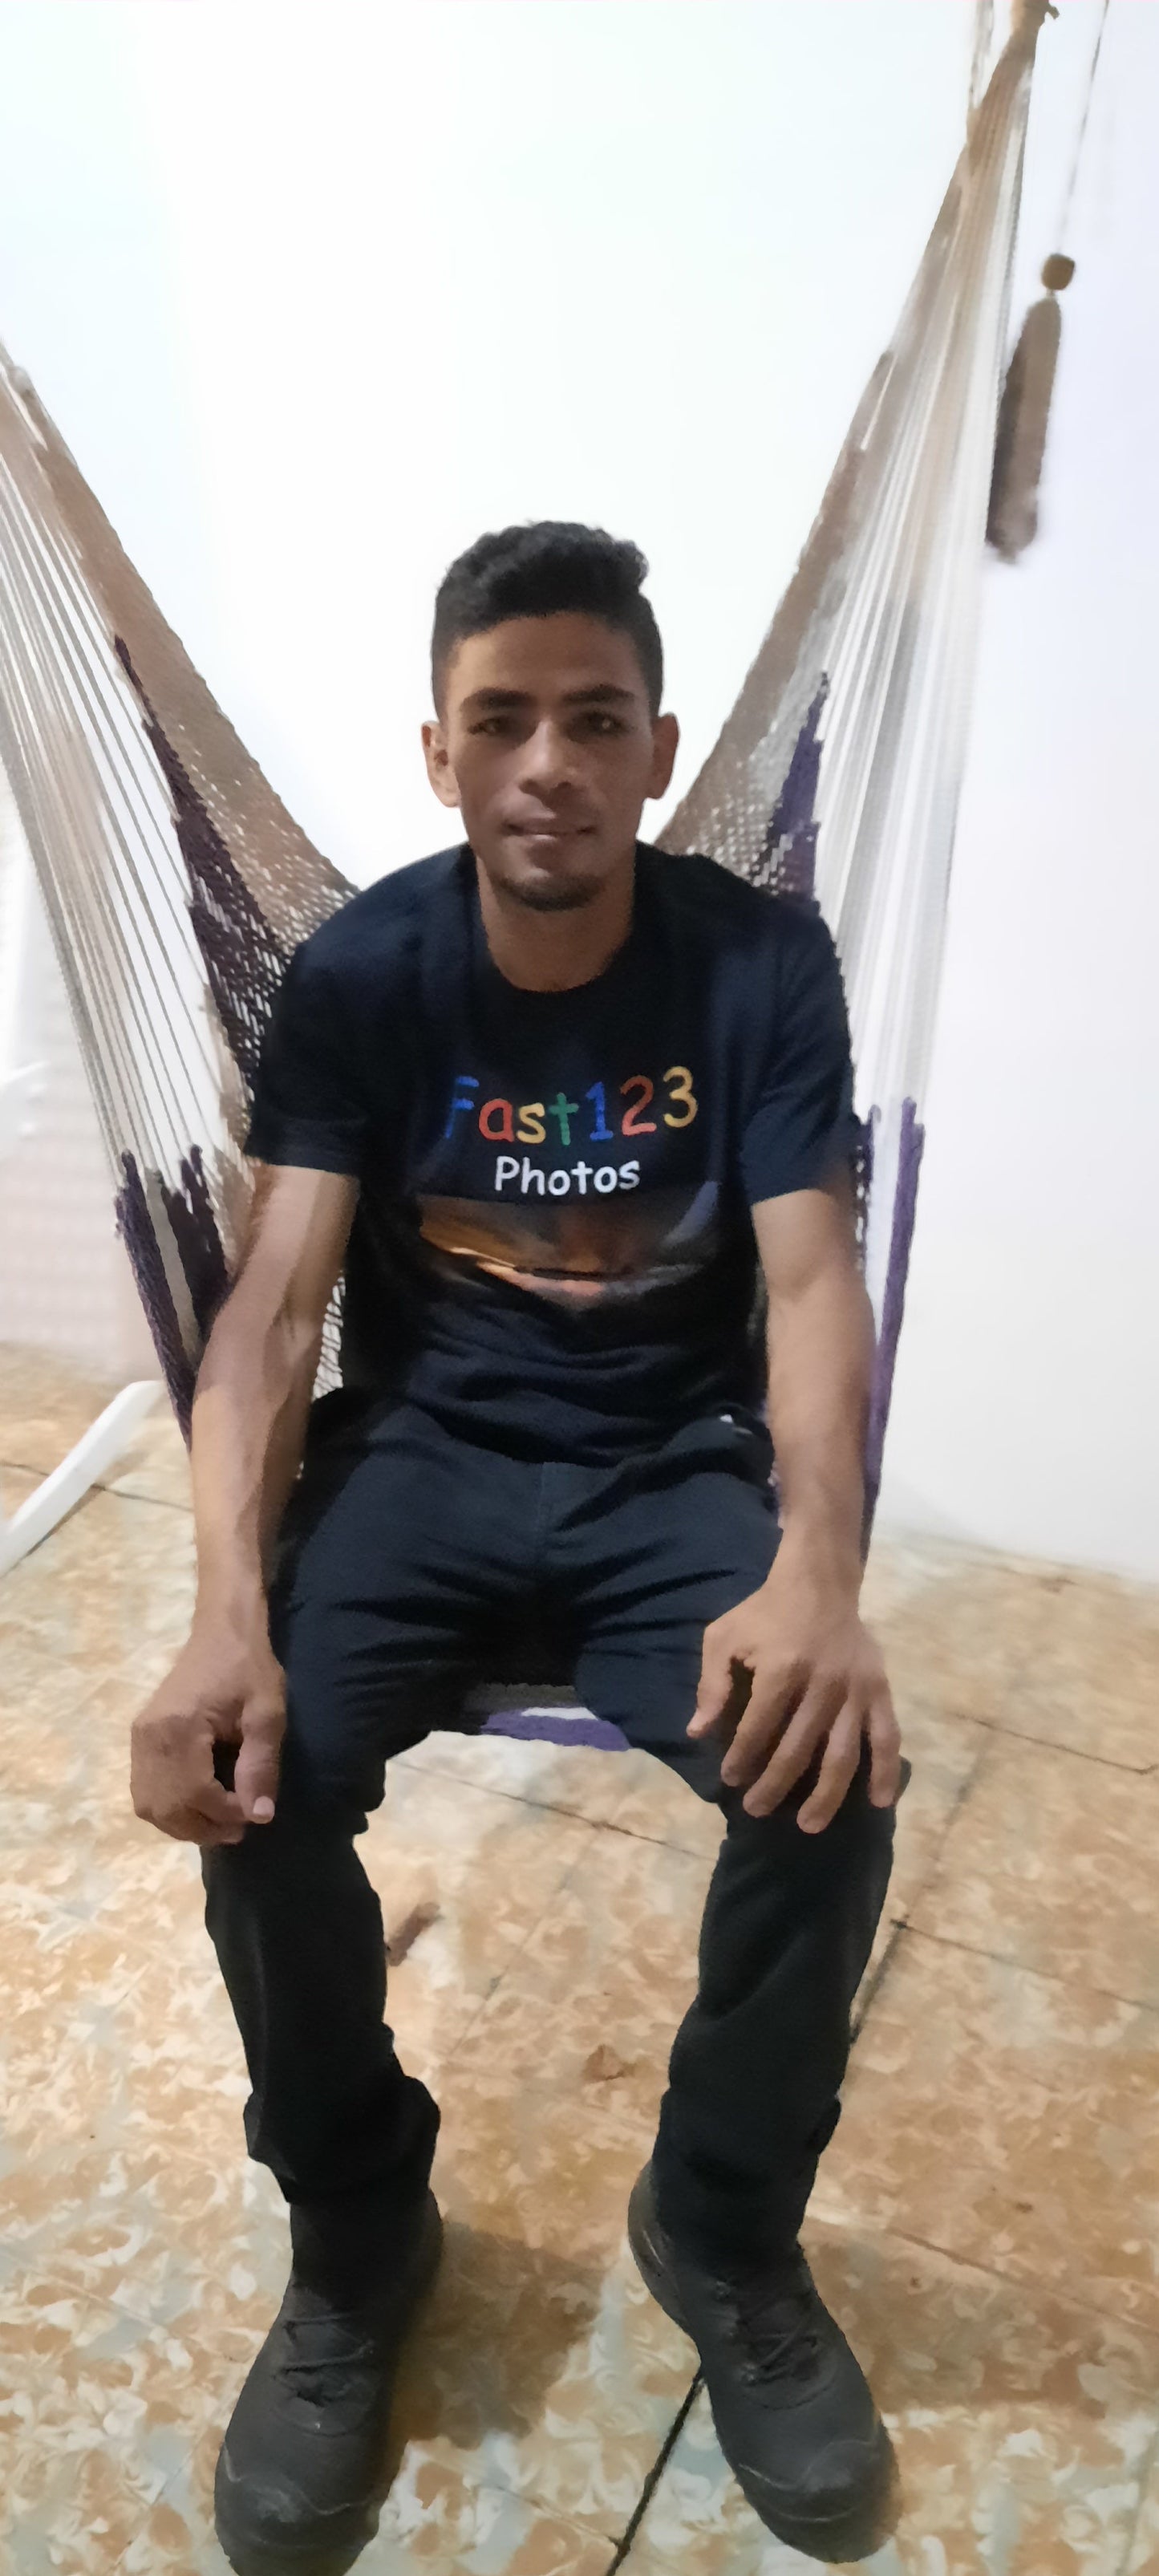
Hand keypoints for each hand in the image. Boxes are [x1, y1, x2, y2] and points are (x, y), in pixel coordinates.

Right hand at [131, 1610, 285, 1846]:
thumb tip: (259, 1817)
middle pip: (165, 1808)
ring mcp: (139, 1738)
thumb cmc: (249, 1668)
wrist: (221, 1631)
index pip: (195, 1794)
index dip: (225, 1814)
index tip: (254, 1813)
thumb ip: (261, 1765)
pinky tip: (197, 1806)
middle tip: (237, 1829)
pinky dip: (169, 1808)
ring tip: (218, 1821)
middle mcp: (149, 1737)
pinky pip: (144, 1790)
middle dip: (203, 1828)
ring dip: (183, 1824)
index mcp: (179, 1728)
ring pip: (149, 1805)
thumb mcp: (267, 1713)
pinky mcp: (139, 1738)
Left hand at [688, 1545, 900, 1828]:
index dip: (741, 1757)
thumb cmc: (766, 1611)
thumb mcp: (724, 1636)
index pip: (757, 1727)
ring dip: (825, 1795)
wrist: (819, 1582)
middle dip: (773, 1785)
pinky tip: (878, 1803)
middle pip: (796, 1750)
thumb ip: (711, 1684)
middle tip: (756, 1809)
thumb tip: (697, 1732)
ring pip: (842, 1755)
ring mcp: (854, 1691)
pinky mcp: (878, 1691)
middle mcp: (821, 1685)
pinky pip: (886, 1738)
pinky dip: (886, 1772)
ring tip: (808, 1825)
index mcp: (782, 1669)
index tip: (729, 1778)